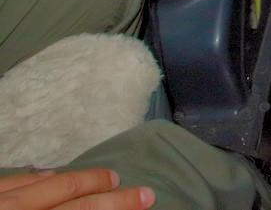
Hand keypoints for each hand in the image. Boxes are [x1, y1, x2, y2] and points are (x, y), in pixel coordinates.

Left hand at [0, 170, 154, 209]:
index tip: (145, 198)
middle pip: (69, 190)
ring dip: (76, 180)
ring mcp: (0, 200)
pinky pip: (14, 180)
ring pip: (42, 181)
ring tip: (101, 179)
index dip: (117, 204)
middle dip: (104, 188)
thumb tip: (98, 206)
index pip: (85, 209)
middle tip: (132, 187)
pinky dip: (36, 177)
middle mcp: (20, 208)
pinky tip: (47, 175)